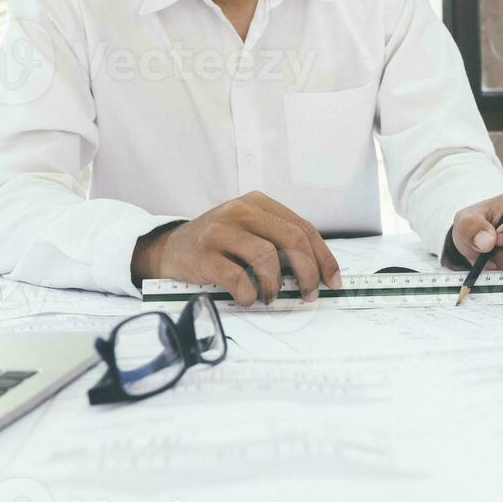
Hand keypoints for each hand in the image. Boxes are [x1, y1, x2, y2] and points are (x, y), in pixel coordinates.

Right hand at [130, 190, 342, 305]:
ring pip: (267, 257)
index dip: (323, 257)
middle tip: (308, 294)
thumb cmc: (218, 245)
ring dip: (275, 284)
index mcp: (258, 203)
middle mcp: (241, 211)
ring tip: (270, 296)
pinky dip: (249, 294)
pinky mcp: (204, 254)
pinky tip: (247, 298)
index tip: (333, 280)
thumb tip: (318, 273)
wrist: (169, 249)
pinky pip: (238, 278)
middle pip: (291, 239)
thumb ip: (278, 244)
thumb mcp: (249, 232)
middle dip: (308, 272)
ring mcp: (220, 230)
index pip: (303, 228)